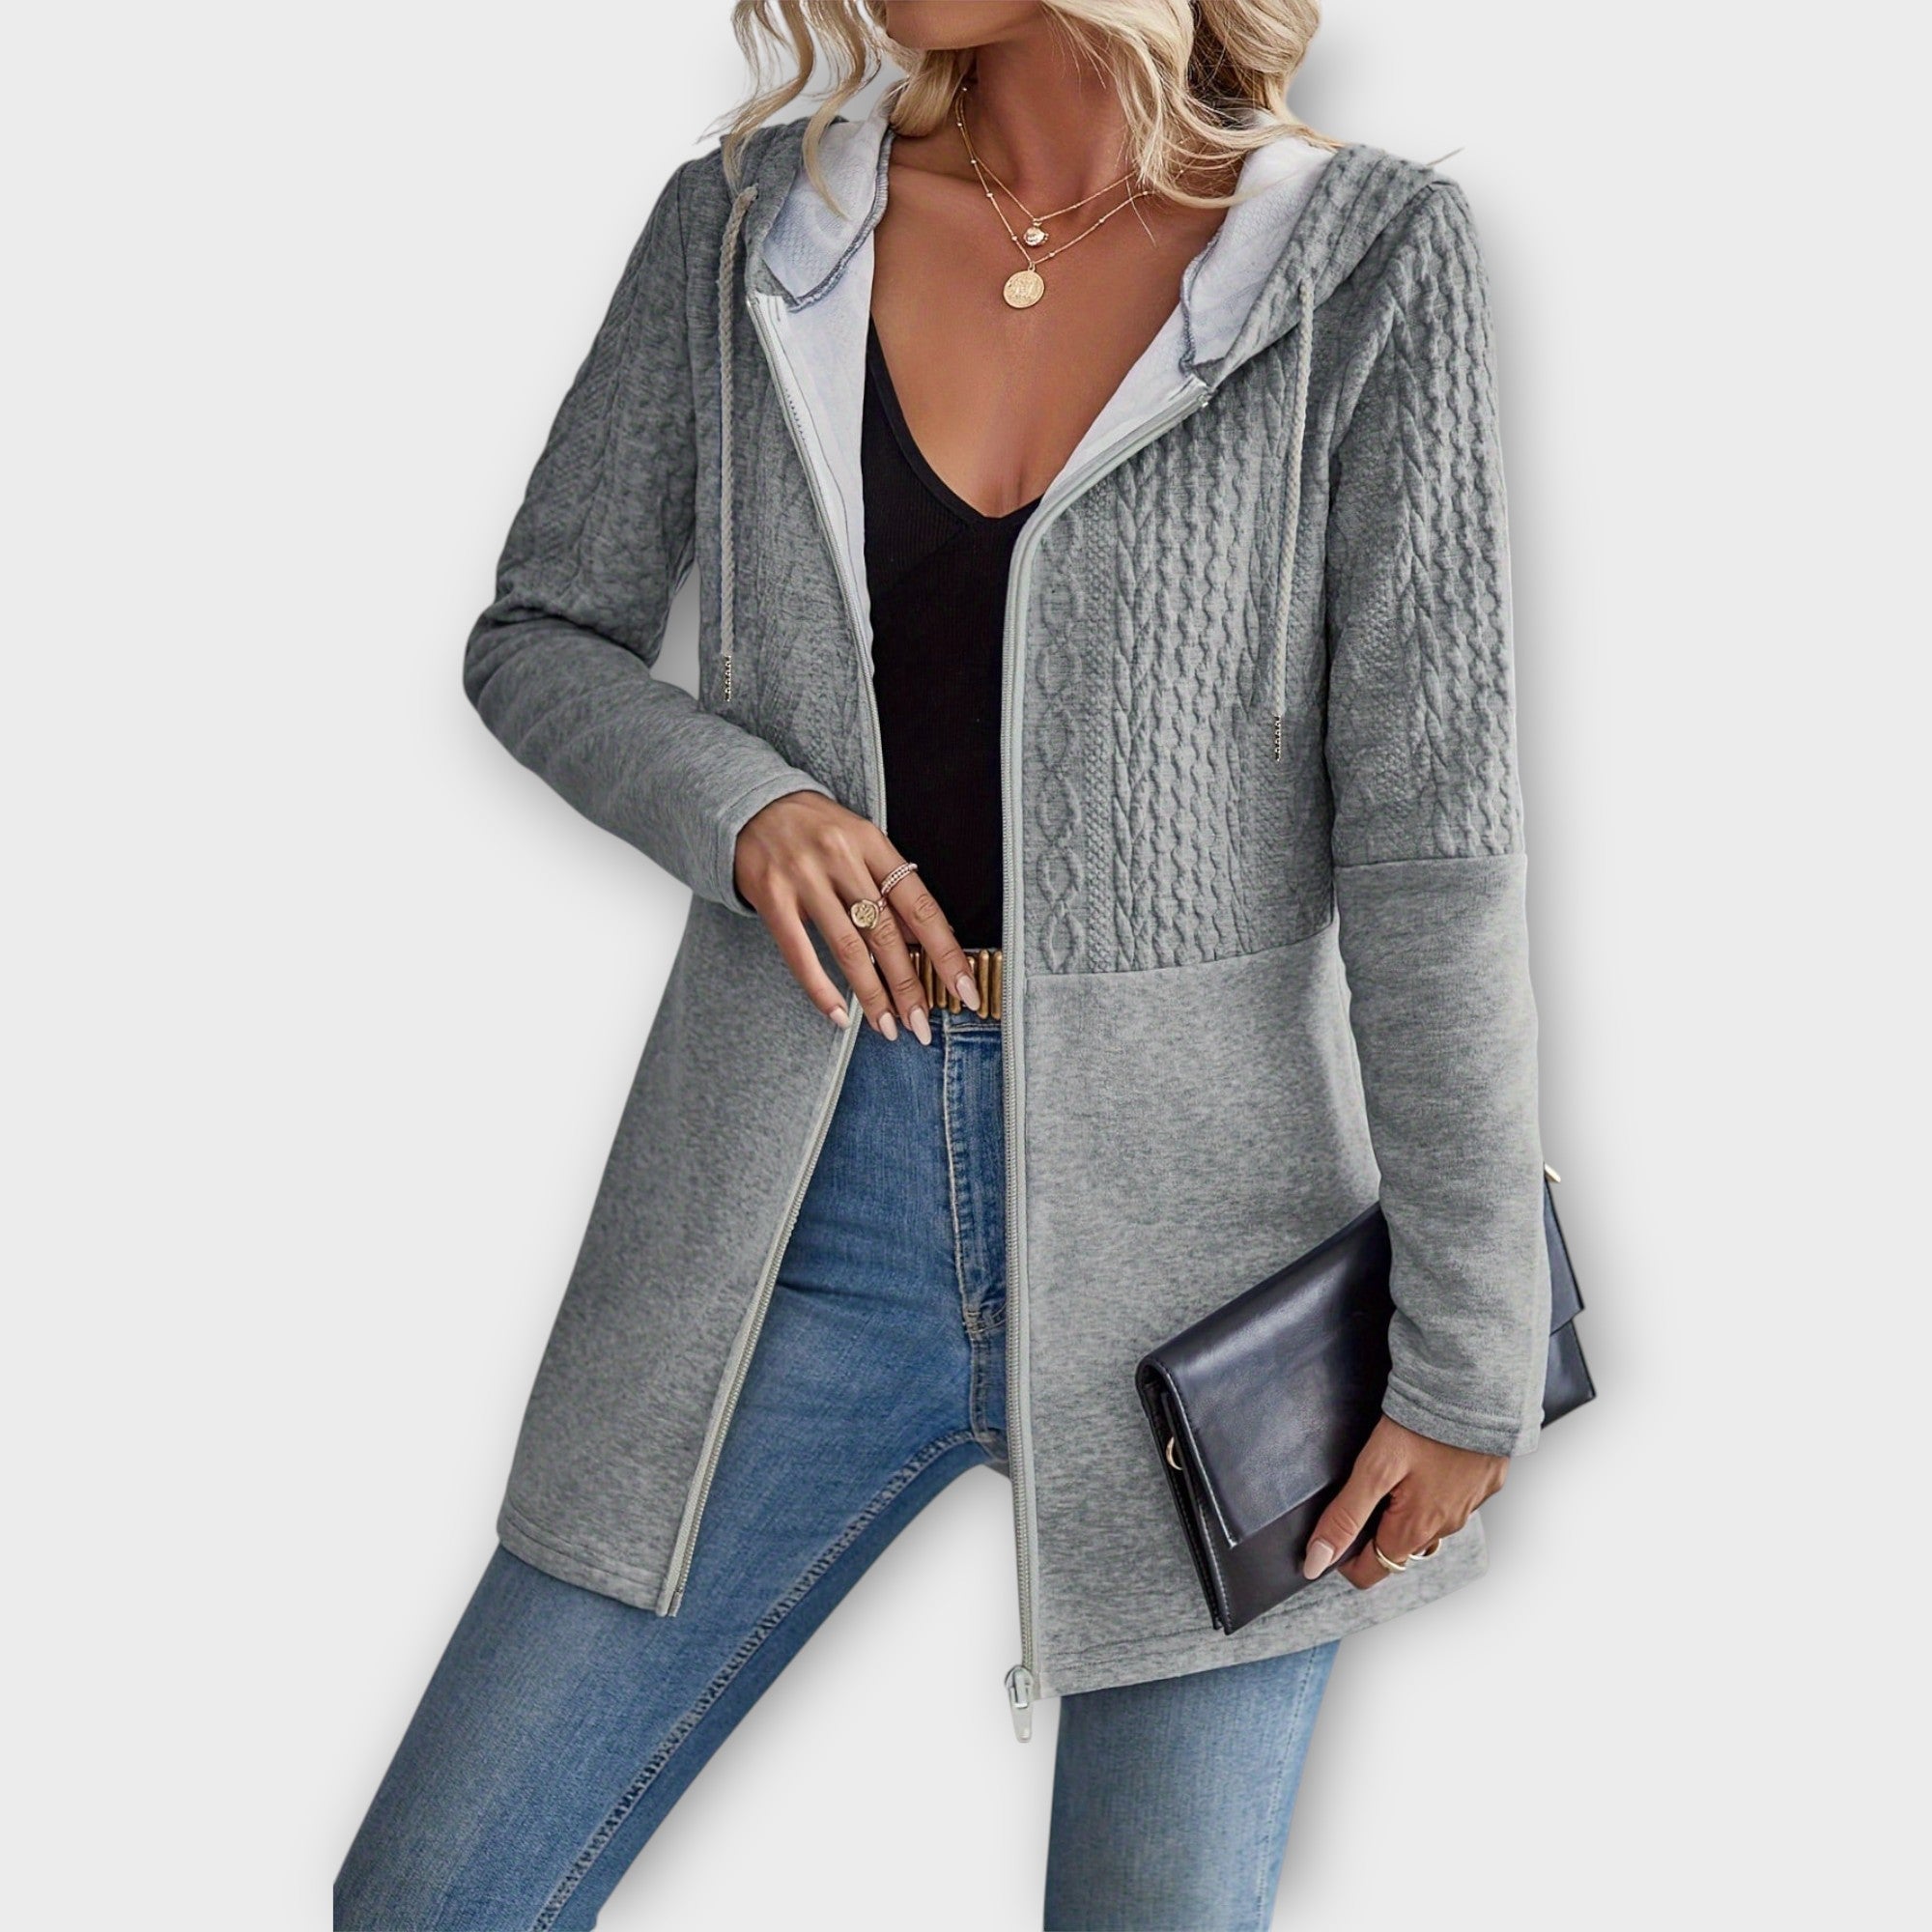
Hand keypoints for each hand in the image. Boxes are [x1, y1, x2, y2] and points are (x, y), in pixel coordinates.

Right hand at [733, 790, 980, 1045]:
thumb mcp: (861, 843)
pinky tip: (839, 1014)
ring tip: (887, 1026)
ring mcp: (804, 877)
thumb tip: (924, 940)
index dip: (946, 952)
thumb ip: (890, 887)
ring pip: (848, 948)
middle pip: (886, 933)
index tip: (964, 989)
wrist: (751, 803)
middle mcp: (841, 857)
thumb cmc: (815, 829)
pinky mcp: (771, 897)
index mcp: (873, 843)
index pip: (920, 906)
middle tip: (922, 1025)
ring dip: (872, 994)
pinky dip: (821, 988)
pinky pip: (800, 952)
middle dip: (909, 986)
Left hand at [1302, 1415, 1506, 1588]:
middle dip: (1374, 1531)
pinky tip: (1425, 1461)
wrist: (1475, 1390)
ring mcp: (1469, 1506)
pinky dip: (1434, 1490)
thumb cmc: (1425, 1426)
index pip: (1374, 1570)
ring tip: (1391, 1473)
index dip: (1347, 1559)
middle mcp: (1446, 1525)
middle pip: (1400, 1547)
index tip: (1333, 1534)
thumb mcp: (1373, 1470)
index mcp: (1416, 1528)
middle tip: (1359, 1491)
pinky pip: (1452, 1500)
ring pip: (1428, 1524)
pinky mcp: (1485, 1483)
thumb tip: (1318, 1561)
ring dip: (1406, 1510)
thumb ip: (1345, 1516)